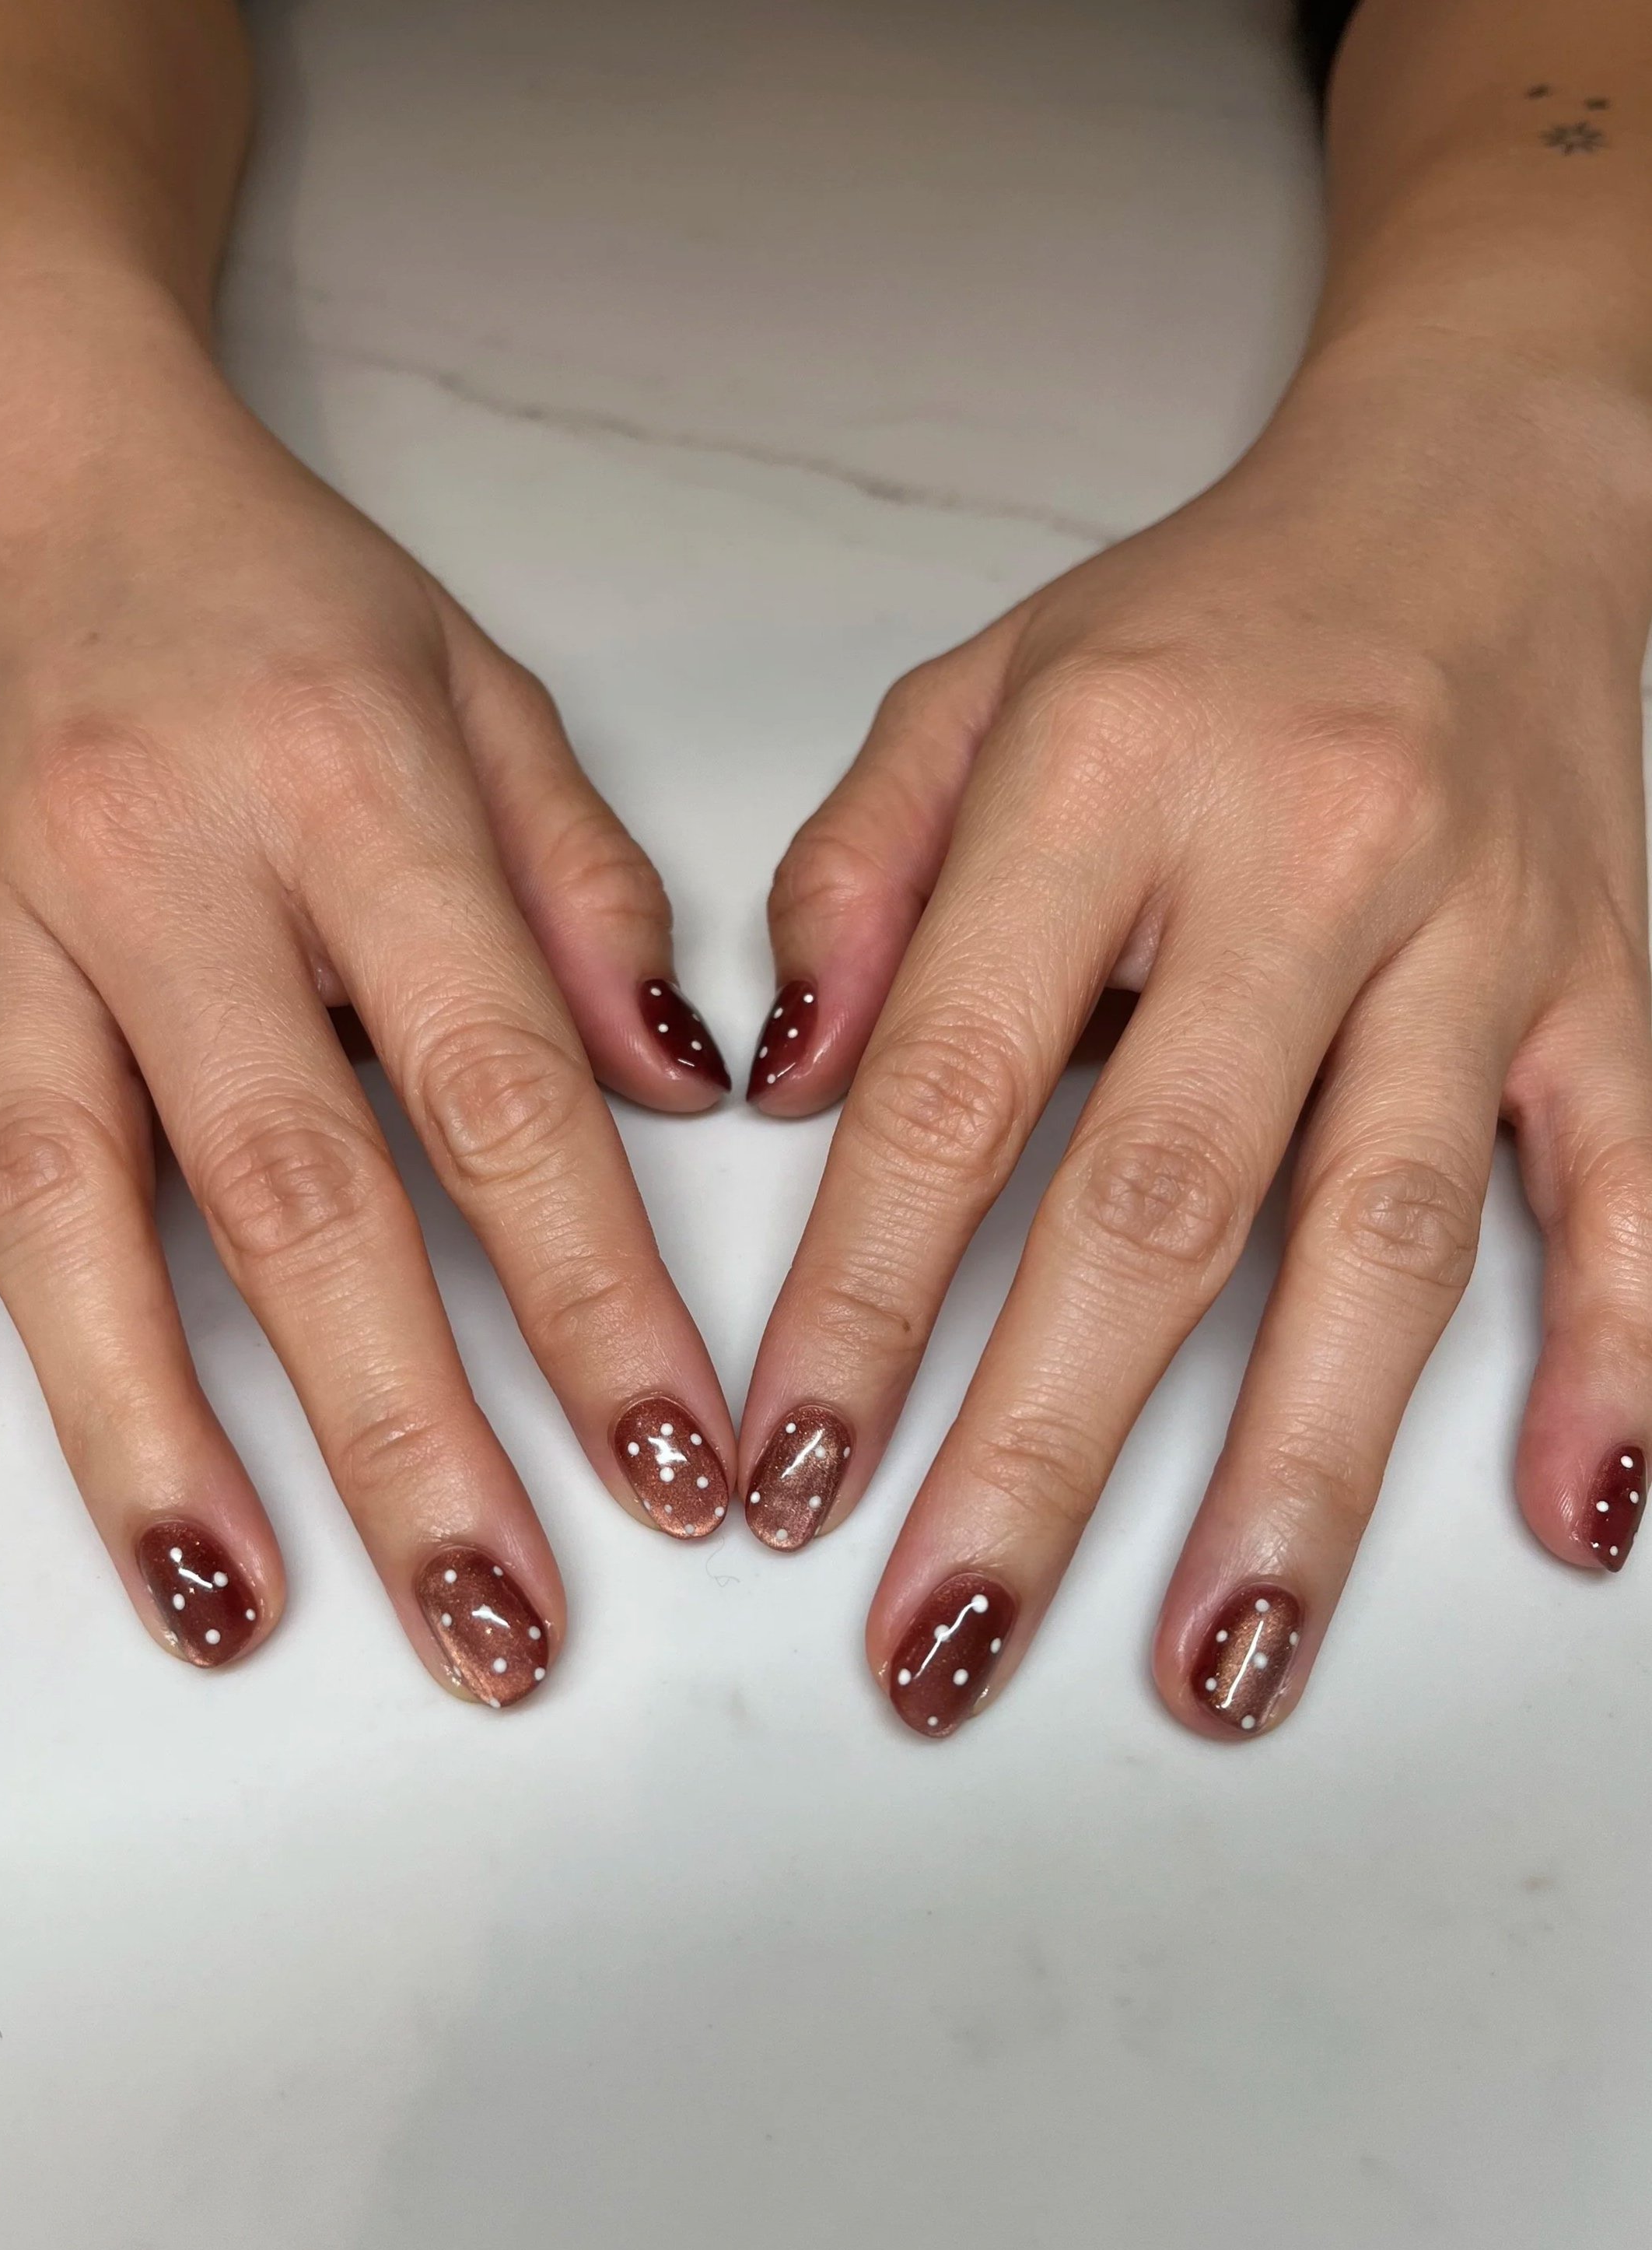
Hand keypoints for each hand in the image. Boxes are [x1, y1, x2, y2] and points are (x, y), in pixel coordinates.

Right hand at [0, 287, 734, 1698]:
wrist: (30, 447)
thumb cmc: (278, 590)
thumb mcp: (483, 691)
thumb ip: (587, 897)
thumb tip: (678, 1097)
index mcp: (351, 791)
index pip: (498, 1091)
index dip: (594, 1301)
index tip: (674, 1465)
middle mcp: (165, 863)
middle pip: (286, 1189)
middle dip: (400, 1432)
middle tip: (490, 1624)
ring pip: (54, 1202)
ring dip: (141, 1426)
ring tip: (226, 1608)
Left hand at [741, 343, 1651, 1739]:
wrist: (1481, 486)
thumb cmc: (1207, 621)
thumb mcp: (977, 690)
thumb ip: (856, 883)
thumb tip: (784, 1096)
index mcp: (1109, 777)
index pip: (952, 1088)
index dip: (859, 1304)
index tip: (787, 1471)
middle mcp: (1306, 857)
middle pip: (1163, 1204)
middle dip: (1039, 1447)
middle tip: (945, 1640)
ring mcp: (1484, 932)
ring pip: (1389, 1236)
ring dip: (1300, 1473)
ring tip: (1218, 1663)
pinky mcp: (1616, 982)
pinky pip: (1641, 1185)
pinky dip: (1624, 1356)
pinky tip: (1581, 1514)